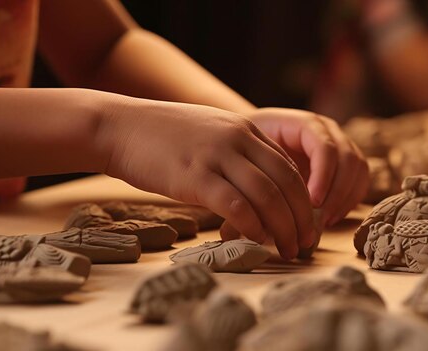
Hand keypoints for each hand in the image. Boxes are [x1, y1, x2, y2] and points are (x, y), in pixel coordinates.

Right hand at [102, 98, 313, 258]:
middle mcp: (238, 139)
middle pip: (286, 183)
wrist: (119, 127)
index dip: (304, 199)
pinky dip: (252, 226)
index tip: (308, 223)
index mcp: (246, 130)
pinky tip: (257, 240)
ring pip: (267, 195)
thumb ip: (238, 155)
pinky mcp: (194, 176)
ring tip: (288, 249)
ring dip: (283, 228)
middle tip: (306, 243)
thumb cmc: (162, 137)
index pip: (289, 167)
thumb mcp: (211, 133)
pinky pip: (235, 204)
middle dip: (301, 218)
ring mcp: (217, 156)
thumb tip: (259, 190)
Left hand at [248, 108, 368, 225]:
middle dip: (337, 192)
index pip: (325, 147)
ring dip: (344, 198)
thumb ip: (258, 180)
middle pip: (348, 158)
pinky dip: (350, 200)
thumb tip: (259, 214)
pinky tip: (330, 218)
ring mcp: (341, 144)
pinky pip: (361, 180)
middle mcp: (328, 130)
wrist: (254, 144)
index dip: (323, 176)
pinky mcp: (347, 163)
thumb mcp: (249, 159)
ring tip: (323, 222)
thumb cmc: (249, 152)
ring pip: (358, 169)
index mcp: (305, 123)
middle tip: (319, 219)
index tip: (312, 203)